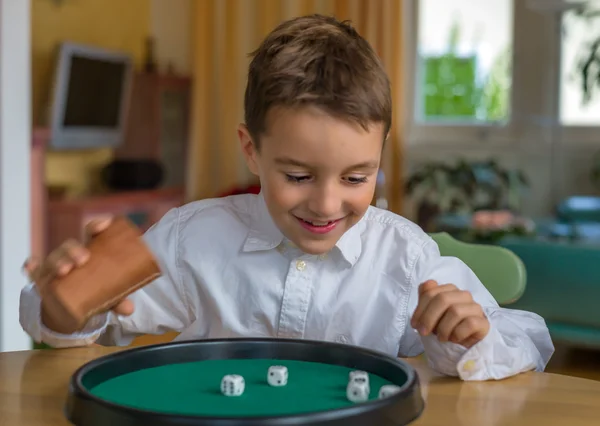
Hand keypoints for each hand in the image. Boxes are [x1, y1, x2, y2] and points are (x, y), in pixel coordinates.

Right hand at [23, 216, 133, 331]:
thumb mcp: (107, 296)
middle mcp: (70, 255)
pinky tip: (30, 266)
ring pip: (53, 258)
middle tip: (83, 259)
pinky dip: (30, 268)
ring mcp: (54, 266)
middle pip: (70, 246)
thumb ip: (117, 301)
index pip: (92, 231)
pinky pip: (33, 271)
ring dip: (58, 261)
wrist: (70, 309)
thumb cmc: (94, 291)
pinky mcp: (41, 279)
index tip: (102, 226)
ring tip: (64, 270)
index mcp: (91, 250)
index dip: (96, 225)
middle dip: (74, 250)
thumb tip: (129, 309)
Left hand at [410, 280, 489, 347]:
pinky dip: (457, 334)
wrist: (462, 346)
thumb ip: (426, 297)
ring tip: (441, 338)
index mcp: (449, 289)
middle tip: (424, 332)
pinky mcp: (483, 322)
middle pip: (443, 299)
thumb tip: (426, 285)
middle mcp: (463, 295)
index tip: (415, 325)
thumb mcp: (430, 313)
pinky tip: (454, 339)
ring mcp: (475, 307)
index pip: (431, 291)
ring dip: (444, 328)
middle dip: (429, 318)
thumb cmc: (444, 327)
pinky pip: (469, 323)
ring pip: (455, 311)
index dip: (420, 309)